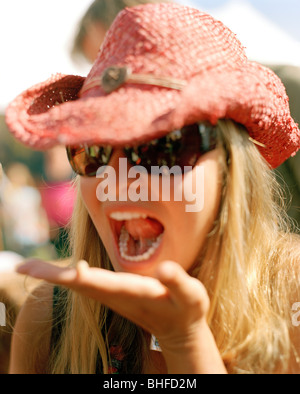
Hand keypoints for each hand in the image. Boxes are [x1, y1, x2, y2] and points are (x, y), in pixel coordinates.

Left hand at [16, 259, 209, 350]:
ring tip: (27, 267)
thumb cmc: (186, 309)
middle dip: (51, 275)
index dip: (78, 276)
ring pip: (76, 284)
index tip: (59, 268)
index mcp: (131, 292)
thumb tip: (164, 268)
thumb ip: (177, 282)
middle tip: (22, 267)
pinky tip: (55, 271)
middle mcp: (115, 294)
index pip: (98, 283)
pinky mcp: (111, 293)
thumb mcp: (191, 296)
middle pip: (77, 284)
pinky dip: (64, 277)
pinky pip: (83, 284)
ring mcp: (110, 295)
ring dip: (52, 276)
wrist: (179, 329)